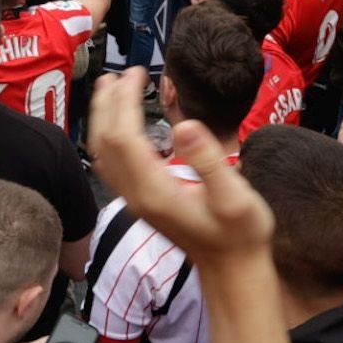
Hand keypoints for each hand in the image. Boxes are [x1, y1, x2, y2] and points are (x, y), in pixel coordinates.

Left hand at [89, 67, 273, 262]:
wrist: (232, 270)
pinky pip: (112, 163)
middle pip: (105, 142)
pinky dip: (109, 136)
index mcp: (155, 189)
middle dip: (108, 103)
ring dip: (103, 118)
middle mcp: (137, 195)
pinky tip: (120, 124)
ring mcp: (135, 200)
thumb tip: (184, 125)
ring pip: (103, 153)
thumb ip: (209, 162)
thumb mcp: (235, 198)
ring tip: (111, 88)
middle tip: (121, 73)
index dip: (124, 100)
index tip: (138, 72)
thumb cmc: (240, 235)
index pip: (124, 136)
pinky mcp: (141, 201)